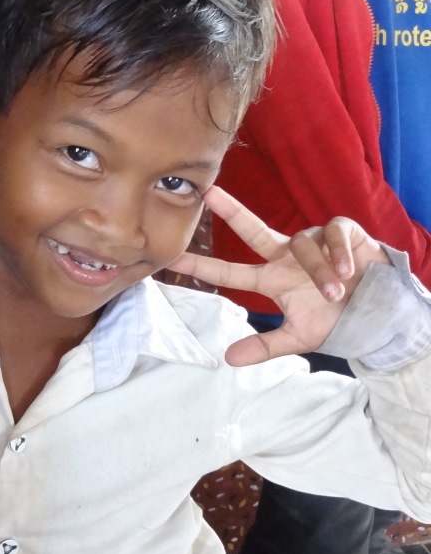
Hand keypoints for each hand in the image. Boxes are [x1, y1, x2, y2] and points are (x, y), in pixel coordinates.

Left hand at [167, 186, 388, 366]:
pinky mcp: (340, 230)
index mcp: (271, 278)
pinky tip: (349, 270)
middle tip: (208, 193)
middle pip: (252, 229)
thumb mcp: (298, 337)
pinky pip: (332, 233)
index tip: (172, 258)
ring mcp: (311, 240)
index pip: (230, 270)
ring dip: (320, 271)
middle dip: (231, 210)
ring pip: (303, 245)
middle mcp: (286, 255)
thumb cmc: (336, 319)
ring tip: (337, 291)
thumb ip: (265, 346)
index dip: (202, 265)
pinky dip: (338, 253)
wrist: (380, 313)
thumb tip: (229, 359)